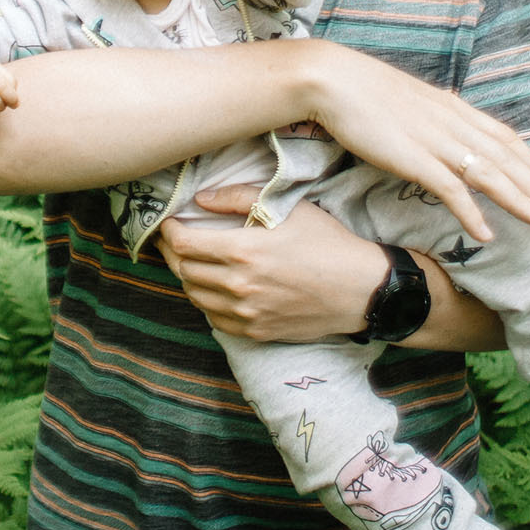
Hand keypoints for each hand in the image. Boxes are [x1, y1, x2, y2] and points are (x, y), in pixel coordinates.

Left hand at [158, 187, 382, 341]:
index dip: (168, 232)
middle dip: (171, 252)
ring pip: (195, 296)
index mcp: (243, 251)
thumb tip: (201, 198)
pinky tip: (213, 288)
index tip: (168, 222)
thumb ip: (239, 197)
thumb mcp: (288, 207)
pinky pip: (215, 319)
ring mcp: (247, 313)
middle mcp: (239, 286)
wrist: (361, 290)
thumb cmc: (327, 243)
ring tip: (190, 262)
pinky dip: (206, 302)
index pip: (183, 244)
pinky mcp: (256, 331)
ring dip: (187, 277)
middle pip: (183, 270)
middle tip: (172, 240)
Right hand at [291, 39, 529, 239]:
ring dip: (520, 200)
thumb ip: (429, 115)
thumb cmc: (361, 89)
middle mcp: (453, 123)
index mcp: (452, 107)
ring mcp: (436, 140)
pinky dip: (472, 213)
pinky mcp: (413, 158)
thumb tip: (439, 125)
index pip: (502, 136)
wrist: (333, 80)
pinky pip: (451, 190)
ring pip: (490, 175)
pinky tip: (486, 233)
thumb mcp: (407, 99)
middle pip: (506, 158)